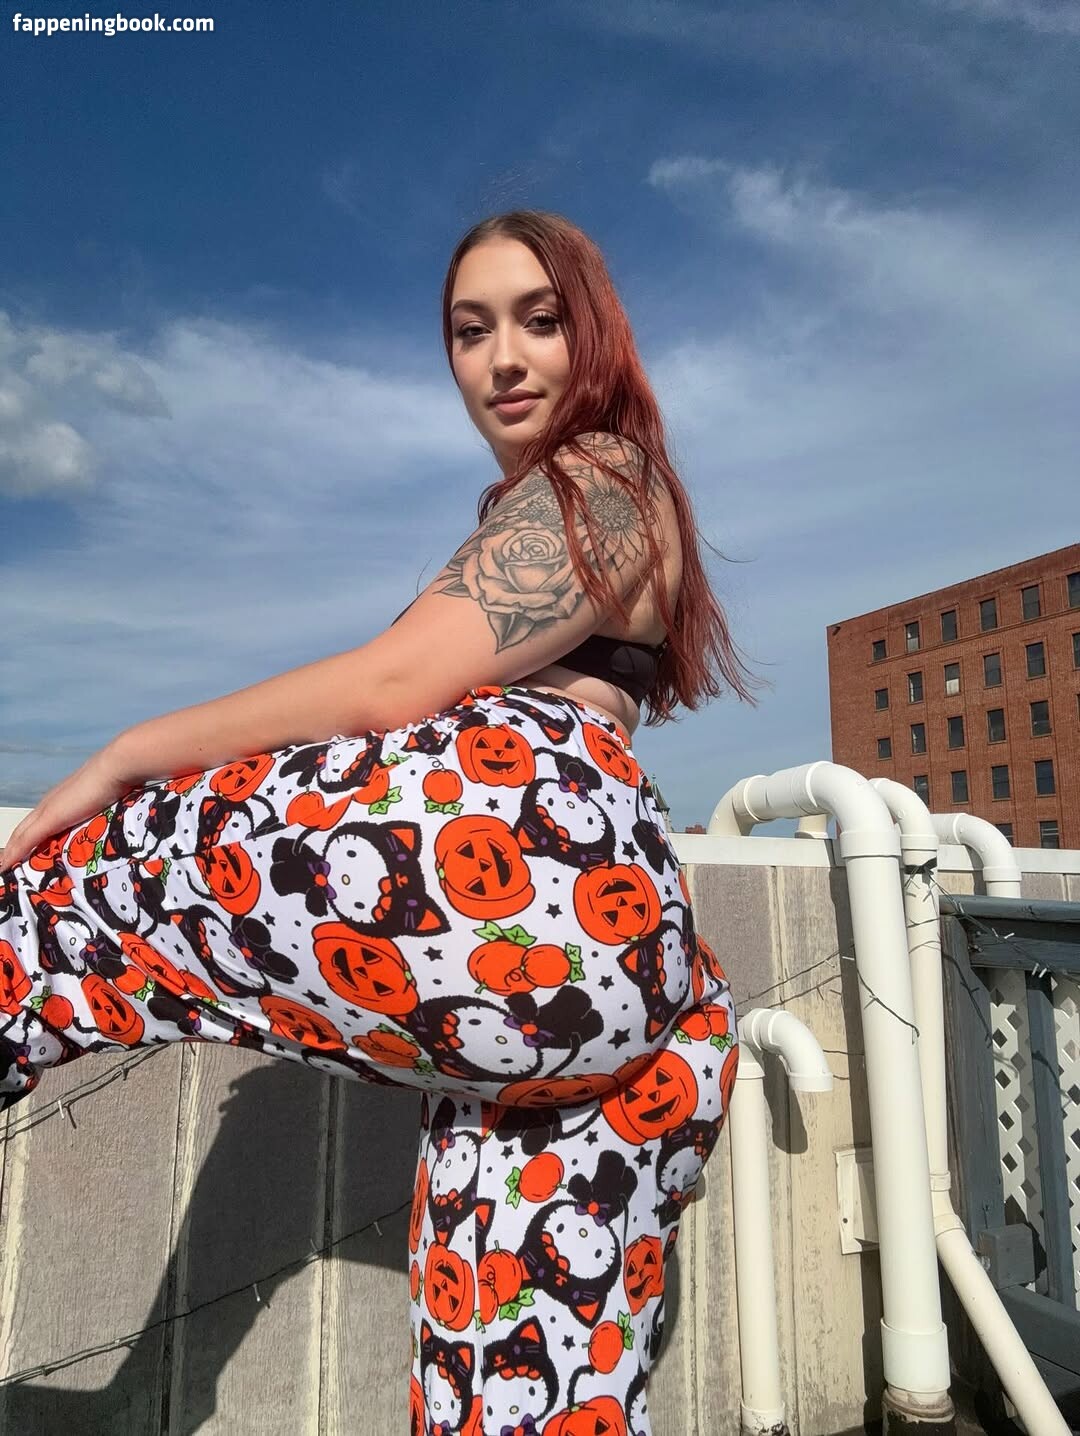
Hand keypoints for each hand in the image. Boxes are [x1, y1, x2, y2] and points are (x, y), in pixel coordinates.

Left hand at [0, 747, 134, 871]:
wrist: (116, 768)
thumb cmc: (115, 783)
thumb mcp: (105, 803)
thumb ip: (100, 813)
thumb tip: (108, 822)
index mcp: (60, 802)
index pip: (35, 825)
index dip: (26, 841)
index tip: (21, 857)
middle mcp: (49, 804)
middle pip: (22, 831)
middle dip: (14, 849)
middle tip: (8, 868)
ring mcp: (47, 810)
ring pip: (20, 836)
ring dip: (13, 853)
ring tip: (6, 870)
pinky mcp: (50, 817)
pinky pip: (25, 840)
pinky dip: (14, 854)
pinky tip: (6, 867)